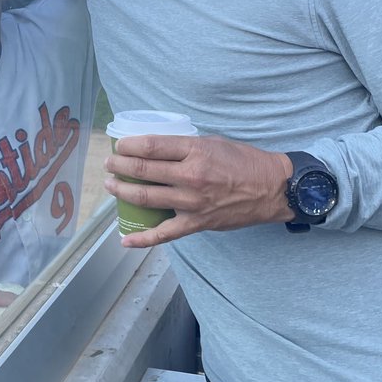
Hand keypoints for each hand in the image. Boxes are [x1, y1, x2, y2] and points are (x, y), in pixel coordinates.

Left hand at [104, 133, 292, 246]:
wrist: (272, 189)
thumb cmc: (244, 161)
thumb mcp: (214, 142)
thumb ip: (185, 146)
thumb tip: (156, 148)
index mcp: (195, 151)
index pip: (151, 146)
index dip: (128, 146)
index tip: (119, 146)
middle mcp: (190, 176)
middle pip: (143, 170)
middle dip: (119, 167)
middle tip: (109, 164)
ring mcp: (192, 202)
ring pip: (146, 198)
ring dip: (122, 191)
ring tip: (110, 185)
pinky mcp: (197, 223)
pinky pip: (164, 234)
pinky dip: (142, 239)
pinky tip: (125, 239)